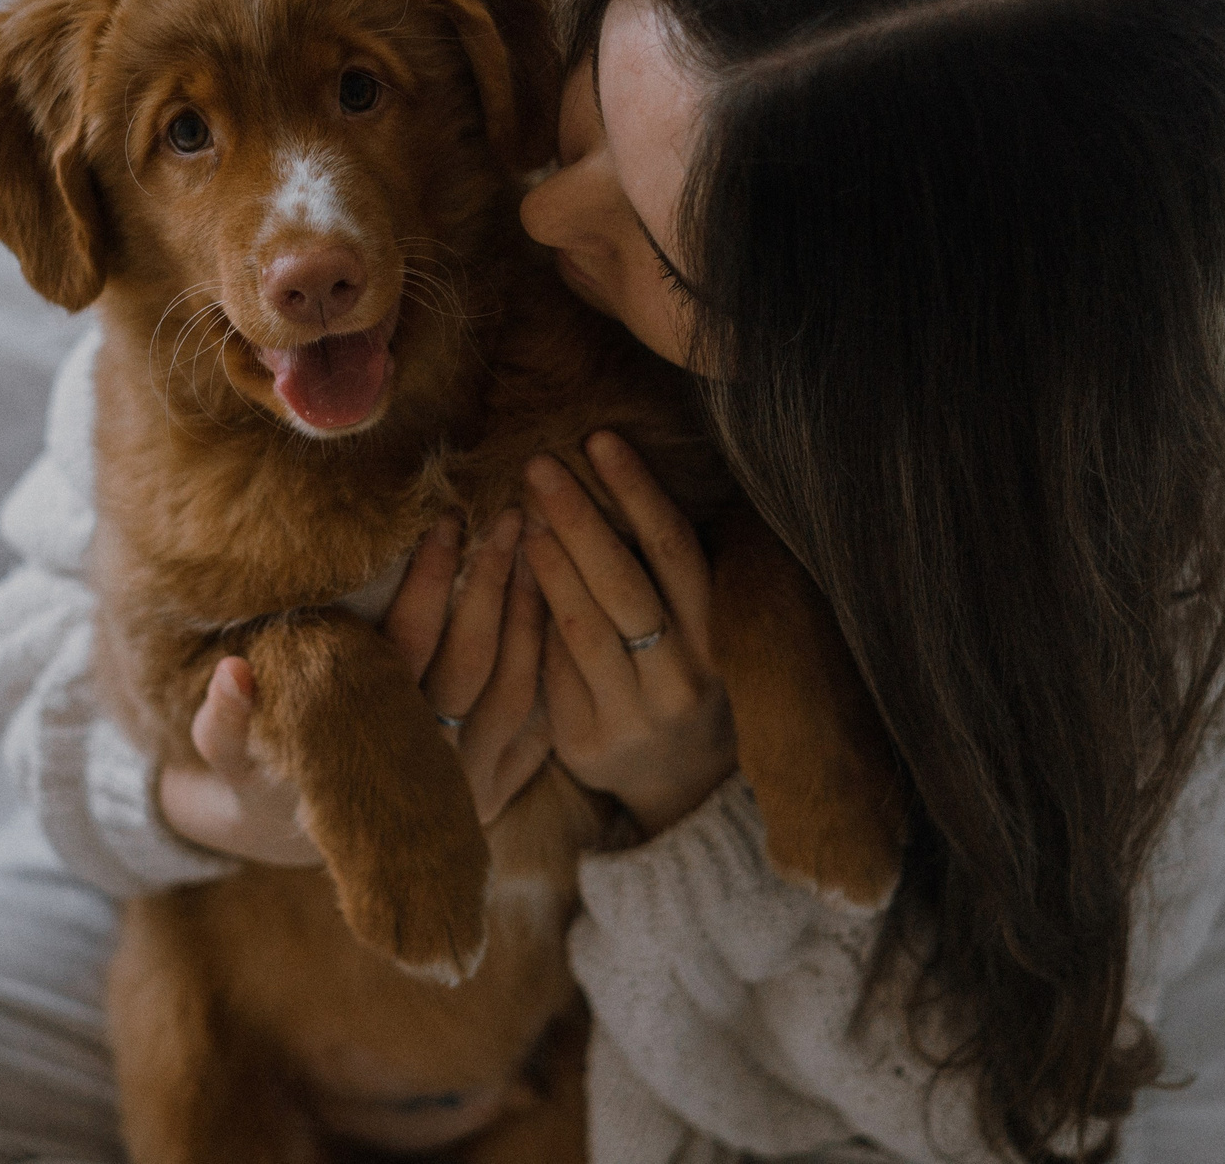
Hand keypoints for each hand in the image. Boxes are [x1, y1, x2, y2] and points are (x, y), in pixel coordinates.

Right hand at [157, 513, 553, 864]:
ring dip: (528, 618)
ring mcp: (466, 789)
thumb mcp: (226, 756)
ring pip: (516, 694)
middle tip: (507, 518)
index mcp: (364, 738)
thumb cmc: (259, 778)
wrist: (294, 839)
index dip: (429, 583)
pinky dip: (551, 673)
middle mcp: (423, 766)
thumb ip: (223, 719)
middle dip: (492, 585)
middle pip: (473, 663)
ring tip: (534, 549)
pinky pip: (538, 733)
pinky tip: (556, 613)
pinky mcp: (493, 798)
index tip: (445, 520)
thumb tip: (232, 673)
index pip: (409, 646)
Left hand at [522, 432, 736, 837]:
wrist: (681, 786)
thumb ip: (656, 571)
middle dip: (580, 518)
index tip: (600, 439)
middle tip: (539, 464)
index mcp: (716, 637)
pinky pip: (556, 674)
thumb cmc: (677, 678)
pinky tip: (509, 579)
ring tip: (521, 515)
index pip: (675, 550)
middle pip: (626, 585)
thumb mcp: (690, 628)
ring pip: (585, 630)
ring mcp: (635, 715)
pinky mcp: (589, 742)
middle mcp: (681, 677)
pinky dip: (533, 623)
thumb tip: (600, 477)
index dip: (639, 491)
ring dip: (549, 567)